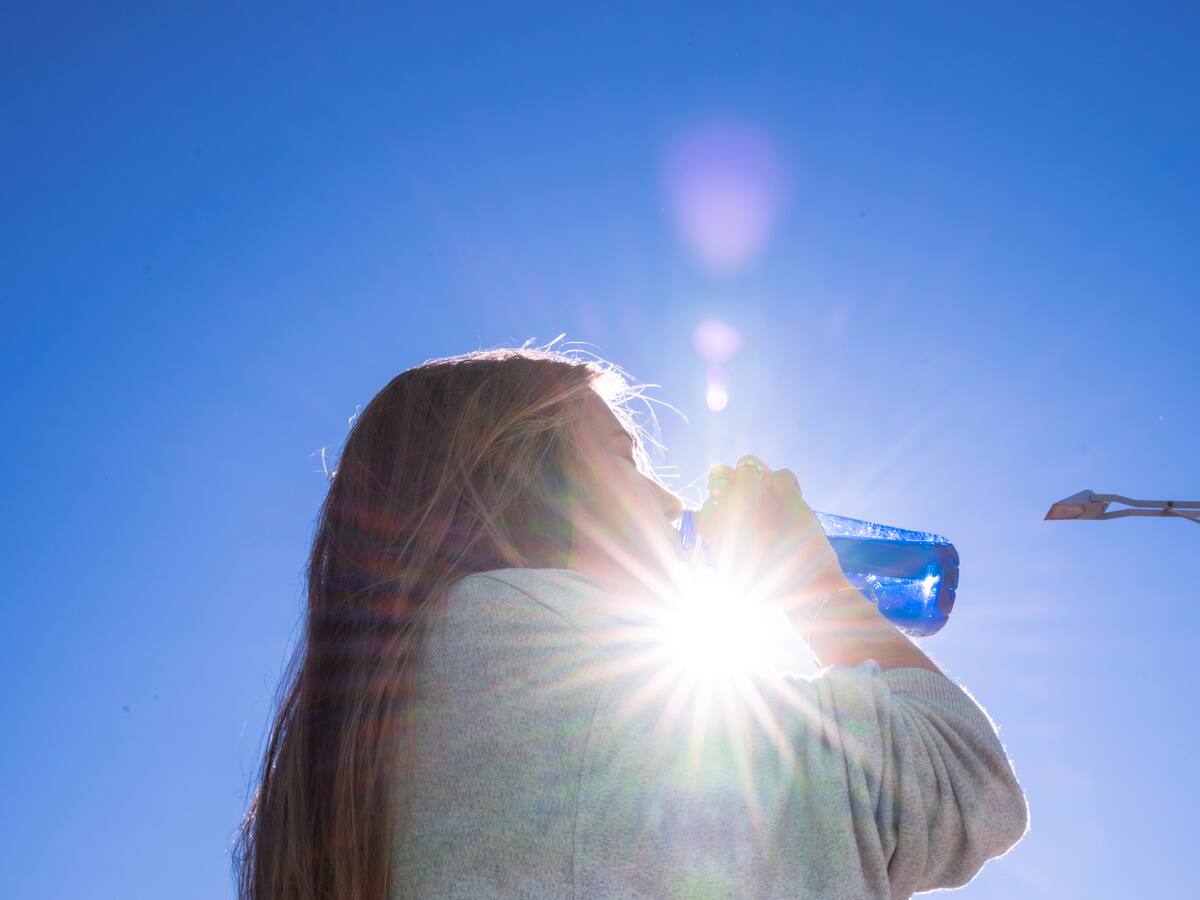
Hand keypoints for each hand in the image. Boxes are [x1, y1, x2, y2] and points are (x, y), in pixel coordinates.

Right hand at [695, 455, 847, 598]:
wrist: (805, 590)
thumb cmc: (767, 587)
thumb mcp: (729, 566)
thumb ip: (721, 537)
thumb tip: (721, 511)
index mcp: (712, 526)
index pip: (708, 501)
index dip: (720, 505)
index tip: (733, 514)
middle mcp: (728, 504)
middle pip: (720, 473)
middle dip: (732, 482)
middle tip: (749, 497)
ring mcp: (755, 493)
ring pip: (748, 463)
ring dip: (758, 477)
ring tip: (770, 497)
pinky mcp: (784, 490)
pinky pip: (782, 473)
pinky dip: (787, 485)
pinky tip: (792, 503)